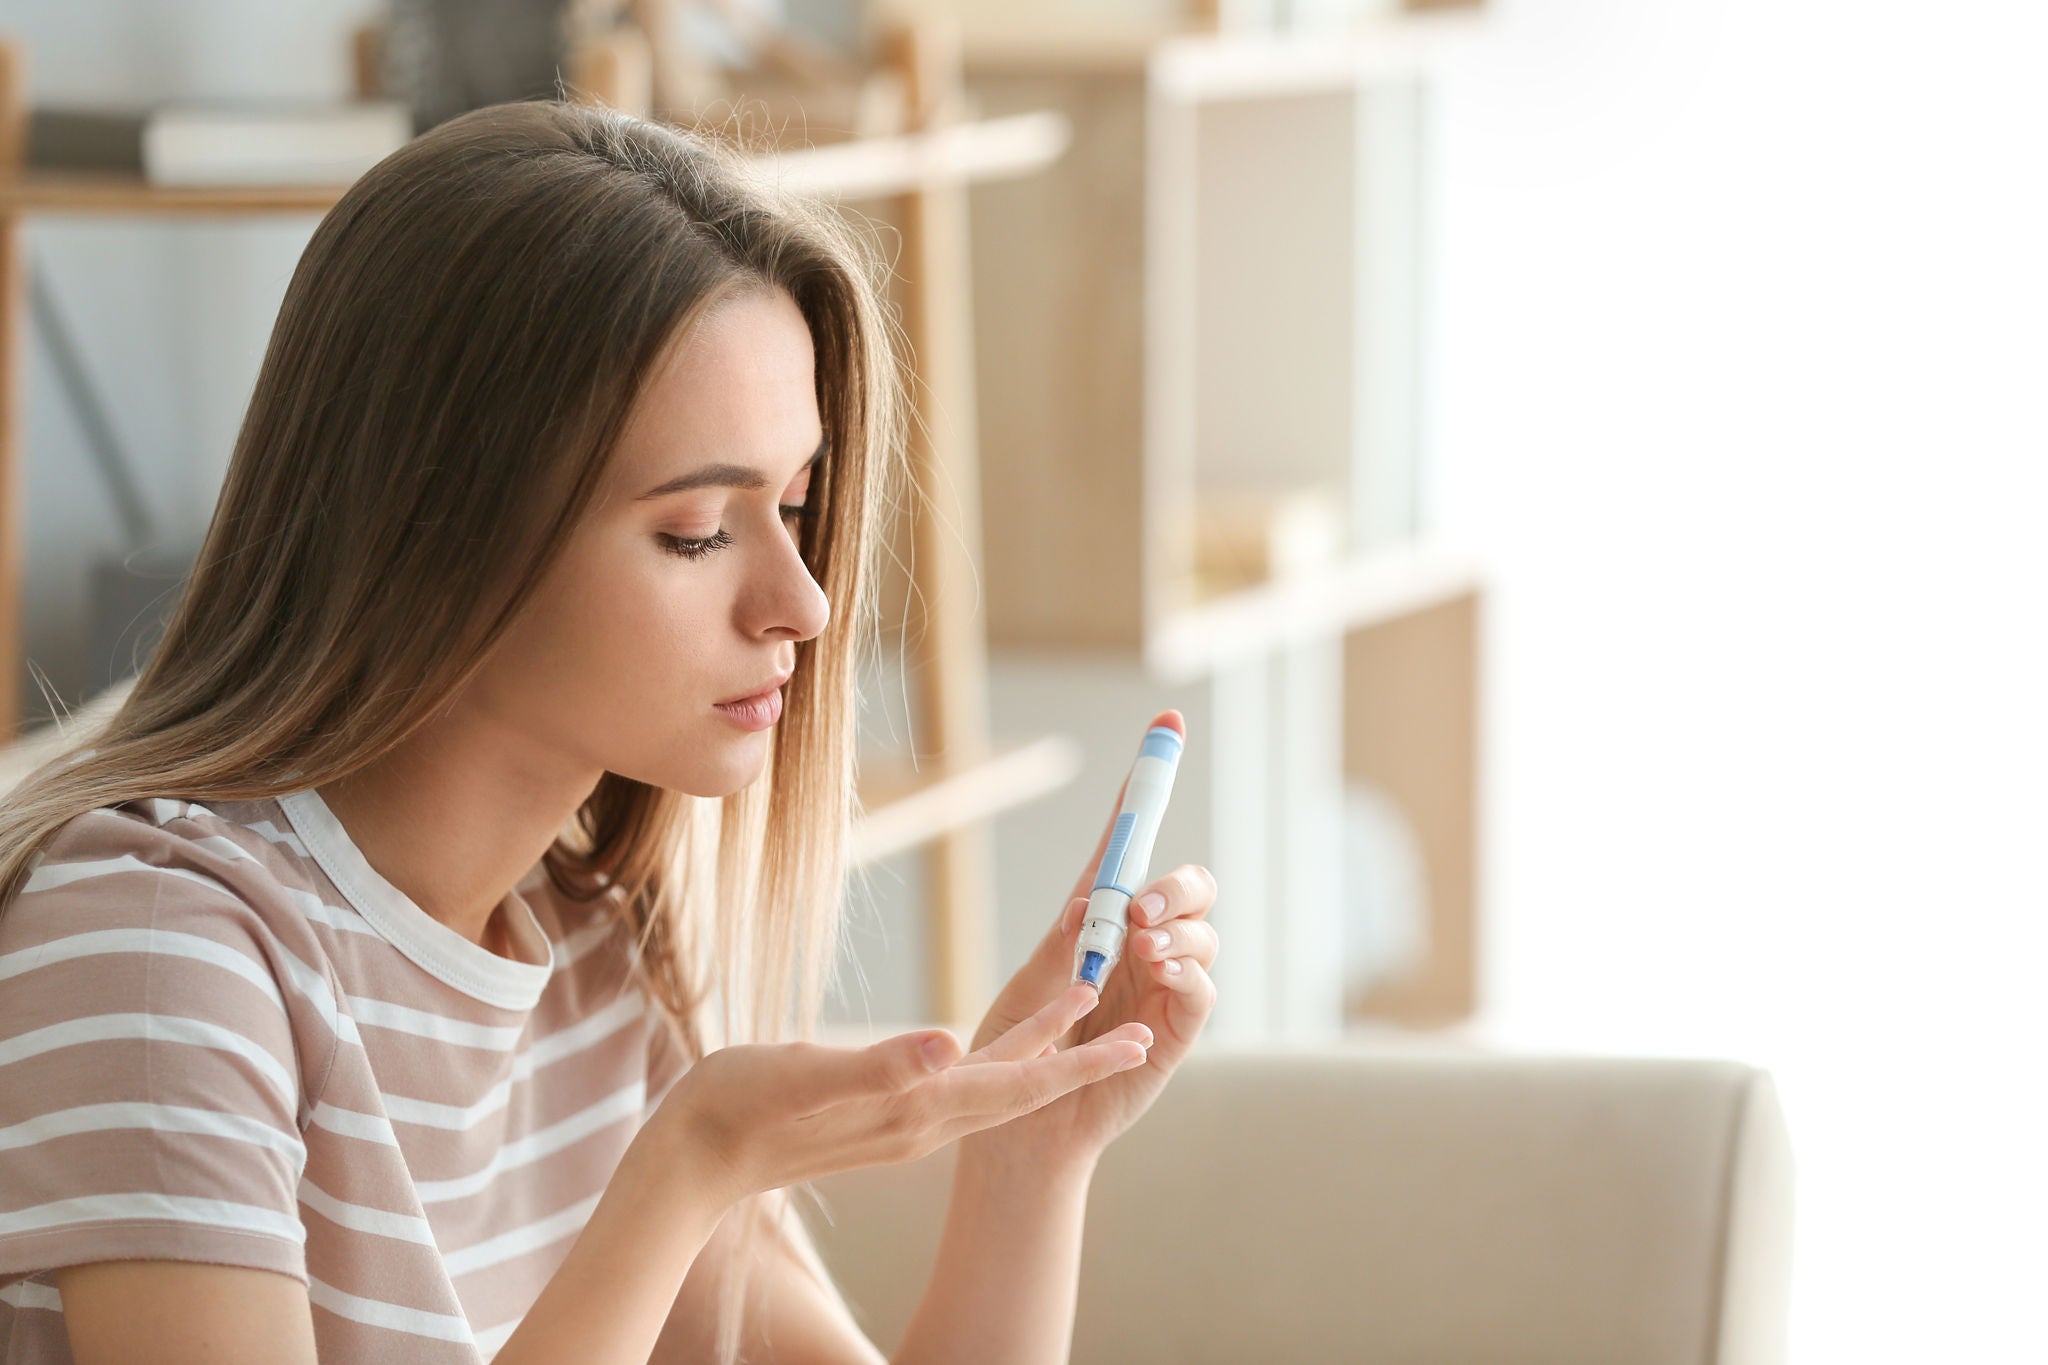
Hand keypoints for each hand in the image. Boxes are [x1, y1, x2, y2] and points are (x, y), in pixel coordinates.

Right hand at [649, 989, 1150, 1209]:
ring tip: (1082, 1009)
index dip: (1079, 1060)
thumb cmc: (738, 1108)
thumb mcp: (807, 1074)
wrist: (693, 1159)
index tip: (1137, 1042)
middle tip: (1141, 1032)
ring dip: (1041, 1049)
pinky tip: (993, 1040)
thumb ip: (881, 1065)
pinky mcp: (882, 1115)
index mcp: (917, 1108)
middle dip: (1081, 1058)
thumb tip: (951, 1044)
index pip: (1018, 1084)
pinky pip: (960, 1084)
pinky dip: (995, 1055)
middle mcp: (922, 1121)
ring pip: (994, 1083)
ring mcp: (903, 1121)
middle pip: (1021, 1087)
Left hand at [965, 709, 1219, 1172]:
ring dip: (1181, 932)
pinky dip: (1188, 976)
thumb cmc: (1015, 1053)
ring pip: (1203, 934)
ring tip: (1142, 949)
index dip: (1144, 790)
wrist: (1016, 1132)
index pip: (1126, 846)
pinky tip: (1162, 978)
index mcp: (1098, 920)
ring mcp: (1162, 987)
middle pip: (1187, 887)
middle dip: (1175, 883)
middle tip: (1140, 909)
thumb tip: (1095, 899)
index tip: (1165, 728)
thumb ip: (1067, 943)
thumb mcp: (1029, 987)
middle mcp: (1140, 945)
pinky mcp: (1175, 1032)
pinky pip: (1204, 991)